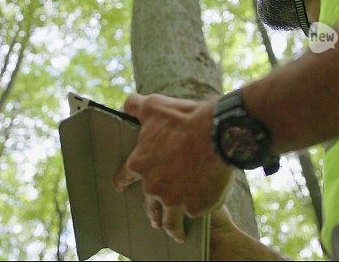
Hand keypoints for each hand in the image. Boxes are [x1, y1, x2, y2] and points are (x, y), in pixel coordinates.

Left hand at [112, 93, 232, 242]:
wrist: (217, 131)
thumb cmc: (185, 117)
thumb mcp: (154, 105)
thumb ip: (135, 106)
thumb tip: (126, 105)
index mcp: (140, 164)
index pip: (124, 177)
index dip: (123, 181)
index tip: (121, 187)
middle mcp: (154, 186)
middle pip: (149, 205)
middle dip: (152, 212)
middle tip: (155, 219)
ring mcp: (175, 199)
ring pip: (170, 220)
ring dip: (172, 227)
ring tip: (176, 233)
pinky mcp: (197, 206)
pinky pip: (196, 212)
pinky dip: (199, 211)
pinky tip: (203, 211)